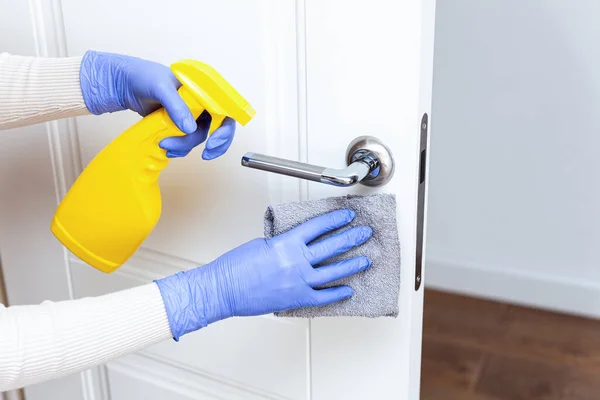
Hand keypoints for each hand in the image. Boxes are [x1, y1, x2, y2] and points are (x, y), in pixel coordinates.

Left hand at [79, 50, 234, 158]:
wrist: (124, 84)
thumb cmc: (144, 76)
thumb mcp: (161, 88)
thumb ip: (177, 106)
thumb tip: (190, 129)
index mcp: (203, 90)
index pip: (225, 110)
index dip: (225, 128)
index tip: (213, 142)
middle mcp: (200, 103)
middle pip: (218, 128)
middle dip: (214, 144)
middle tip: (205, 155)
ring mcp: (190, 115)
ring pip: (199, 137)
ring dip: (186, 146)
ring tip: (165, 146)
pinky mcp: (178, 125)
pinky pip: (186, 141)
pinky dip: (179, 148)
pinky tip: (167, 148)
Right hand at [155, 209, 372, 339]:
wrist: (223, 289)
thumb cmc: (235, 267)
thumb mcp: (261, 244)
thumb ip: (283, 244)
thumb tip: (295, 245)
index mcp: (286, 243)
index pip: (318, 226)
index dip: (336, 220)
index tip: (347, 216)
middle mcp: (296, 261)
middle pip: (332, 246)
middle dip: (352, 238)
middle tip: (364, 233)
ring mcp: (298, 281)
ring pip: (333, 271)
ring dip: (352, 265)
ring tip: (365, 260)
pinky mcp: (295, 299)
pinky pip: (322, 297)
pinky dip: (337, 294)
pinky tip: (347, 290)